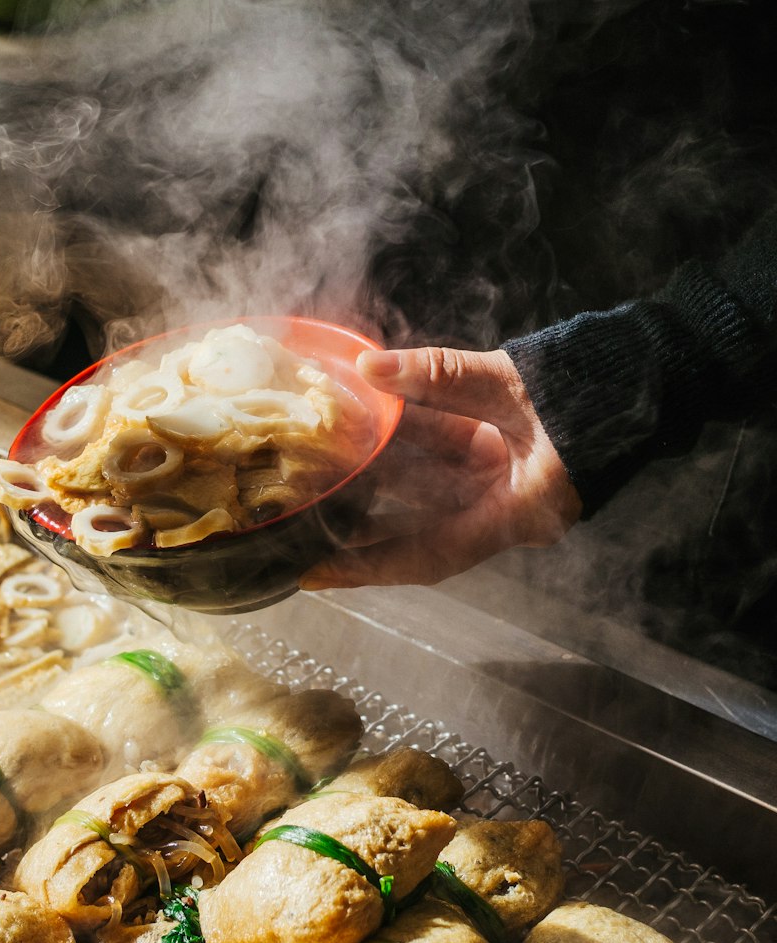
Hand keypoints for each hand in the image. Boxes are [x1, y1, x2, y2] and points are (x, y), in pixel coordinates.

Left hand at [300, 347, 582, 588]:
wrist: (644, 374)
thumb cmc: (589, 387)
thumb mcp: (511, 383)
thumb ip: (440, 376)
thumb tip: (368, 367)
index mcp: (517, 512)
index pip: (430, 555)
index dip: (369, 569)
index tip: (315, 575)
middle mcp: (505, 512)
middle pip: (418, 531)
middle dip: (358, 528)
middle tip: (297, 525)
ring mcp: (502, 487)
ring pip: (425, 495)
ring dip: (375, 484)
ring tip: (314, 479)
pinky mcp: (501, 461)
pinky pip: (443, 464)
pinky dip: (405, 451)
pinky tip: (363, 436)